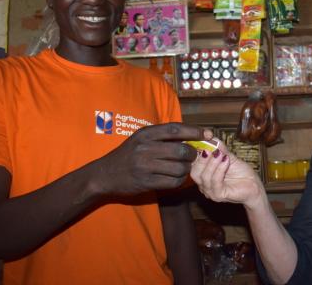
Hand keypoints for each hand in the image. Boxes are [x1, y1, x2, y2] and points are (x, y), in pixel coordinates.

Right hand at [95, 123, 210, 195]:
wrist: (105, 174)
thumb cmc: (128, 154)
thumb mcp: (140, 139)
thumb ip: (161, 136)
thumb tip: (191, 136)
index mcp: (145, 134)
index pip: (175, 129)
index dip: (193, 131)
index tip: (206, 133)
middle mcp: (145, 148)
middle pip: (181, 150)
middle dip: (192, 154)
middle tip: (193, 156)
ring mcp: (145, 166)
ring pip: (179, 167)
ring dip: (186, 169)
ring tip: (184, 167)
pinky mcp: (146, 182)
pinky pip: (173, 182)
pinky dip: (180, 180)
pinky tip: (177, 178)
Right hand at [191, 140, 263, 207]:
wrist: (254, 185)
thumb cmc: (241, 173)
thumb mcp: (229, 157)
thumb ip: (220, 149)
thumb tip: (212, 138)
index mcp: (203, 174)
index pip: (192, 164)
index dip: (195, 152)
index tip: (202, 140)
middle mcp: (203, 184)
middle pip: (194, 172)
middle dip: (202, 159)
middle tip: (210, 149)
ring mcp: (210, 192)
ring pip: (204, 177)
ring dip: (213, 163)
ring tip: (221, 154)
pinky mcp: (219, 196)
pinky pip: (215, 182)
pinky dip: (220, 169)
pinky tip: (226, 161)